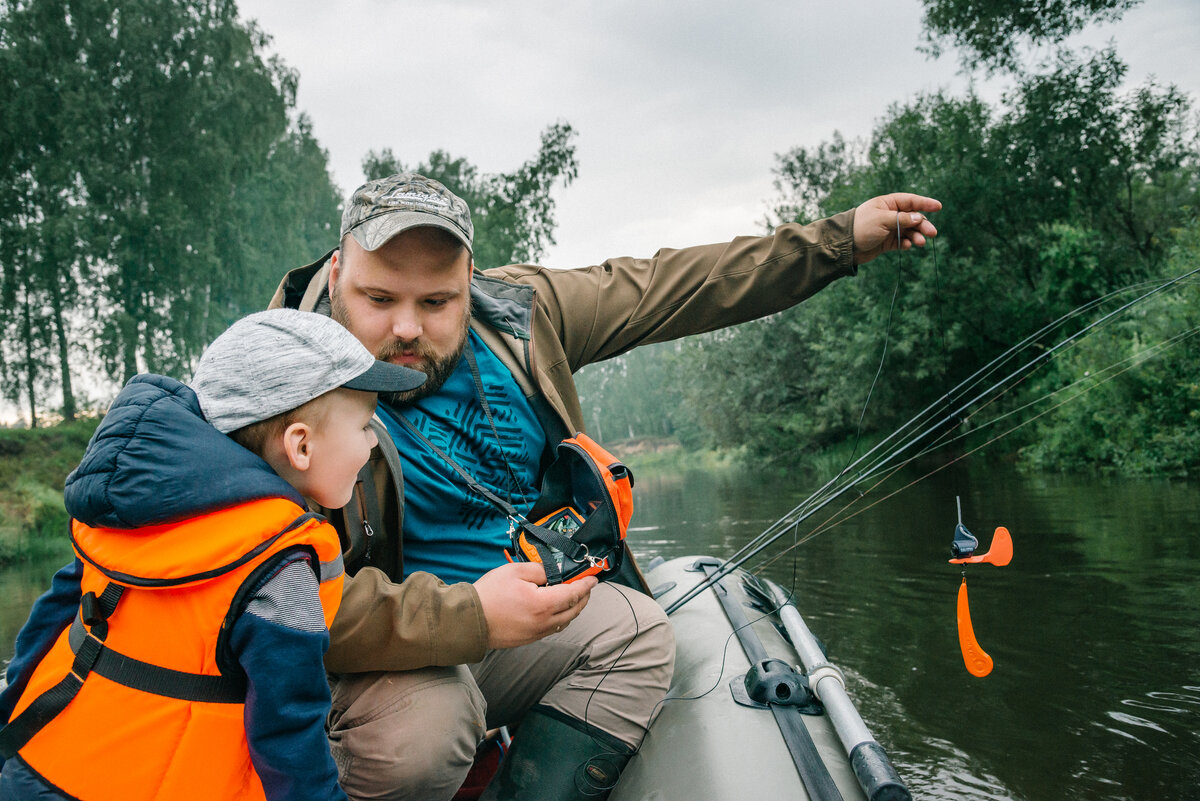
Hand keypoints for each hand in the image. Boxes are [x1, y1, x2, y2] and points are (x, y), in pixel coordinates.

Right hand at [474, 562, 596, 648]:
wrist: (469, 620)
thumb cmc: (489, 594)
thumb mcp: (514, 571)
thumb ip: (539, 570)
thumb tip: (553, 573)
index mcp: (543, 604)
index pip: (574, 593)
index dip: (586, 584)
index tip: (593, 578)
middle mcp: (544, 622)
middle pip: (574, 610)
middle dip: (584, 597)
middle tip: (586, 586)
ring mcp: (537, 633)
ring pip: (565, 622)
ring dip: (573, 609)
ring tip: (573, 596)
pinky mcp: (529, 639)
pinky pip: (553, 628)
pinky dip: (561, 618)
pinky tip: (556, 609)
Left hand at [852, 193, 941, 264]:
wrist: (845, 246)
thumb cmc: (861, 227)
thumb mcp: (882, 220)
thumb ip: (902, 218)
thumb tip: (919, 218)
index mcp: (887, 203)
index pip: (910, 201)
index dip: (925, 203)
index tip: (938, 207)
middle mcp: (890, 215)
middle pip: (912, 218)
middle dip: (923, 225)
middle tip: (932, 233)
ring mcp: (888, 229)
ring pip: (908, 231)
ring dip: (916, 236)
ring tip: (920, 243)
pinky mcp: (886, 242)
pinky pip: (901, 242)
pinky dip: (906, 244)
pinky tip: (907, 246)